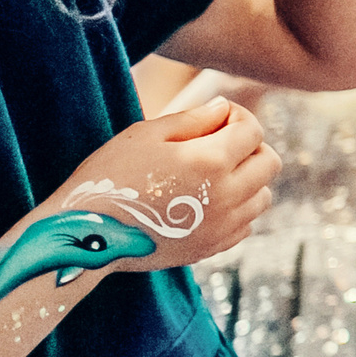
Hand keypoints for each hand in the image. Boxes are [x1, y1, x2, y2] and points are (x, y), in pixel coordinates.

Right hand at [60, 97, 280, 268]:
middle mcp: (227, 196)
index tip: (218, 117)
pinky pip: (246, 224)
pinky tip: (207, 202)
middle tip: (220, 143)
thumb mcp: (145, 135)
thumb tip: (224, 108)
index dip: (238, 117)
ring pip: (263, 196)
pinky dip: (237, 209)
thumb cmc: (110, 177)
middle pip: (269, 163)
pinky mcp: (212, 248)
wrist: (86, 234)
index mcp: (211, 161)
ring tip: (213, 174)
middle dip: (251, 147)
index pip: (253, 130)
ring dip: (248, 180)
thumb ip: (193, 119)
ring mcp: (223, 226)